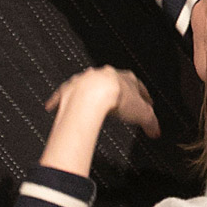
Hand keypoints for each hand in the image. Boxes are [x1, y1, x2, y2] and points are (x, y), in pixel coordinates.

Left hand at [39, 67, 157, 174]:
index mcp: (125, 78)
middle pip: (112, 82)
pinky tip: (51, 107)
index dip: (142, 95)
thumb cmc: (116, 99)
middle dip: (116, 91)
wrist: (93, 95)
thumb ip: (151, 123)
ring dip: (89, 93)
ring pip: (87, 84)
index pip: (137, 85)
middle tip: (118, 101)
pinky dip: (57, 100)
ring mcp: (85, 80)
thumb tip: (156, 131)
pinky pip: (62, 93)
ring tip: (90, 103)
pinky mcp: (69, 89)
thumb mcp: (142, 114)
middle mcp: (104, 75)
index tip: (144, 102)